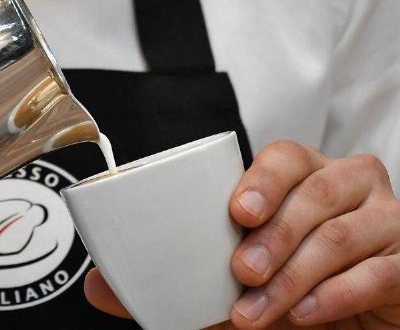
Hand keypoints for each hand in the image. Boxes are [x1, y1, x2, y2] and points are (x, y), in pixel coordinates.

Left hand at [83, 141, 399, 328]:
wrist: (357, 320)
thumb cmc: (289, 283)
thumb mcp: (230, 282)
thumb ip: (172, 280)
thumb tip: (98, 287)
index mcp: (304, 174)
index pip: (286, 156)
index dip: (262, 179)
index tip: (236, 213)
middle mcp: (349, 185)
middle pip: (313, 194)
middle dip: (274, 236)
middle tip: (240, 273)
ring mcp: (386, 219)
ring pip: (341, 235)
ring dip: (294, 276)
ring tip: (259, 311)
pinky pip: (379, 272)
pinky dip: (337, 296)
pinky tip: (307, 315)